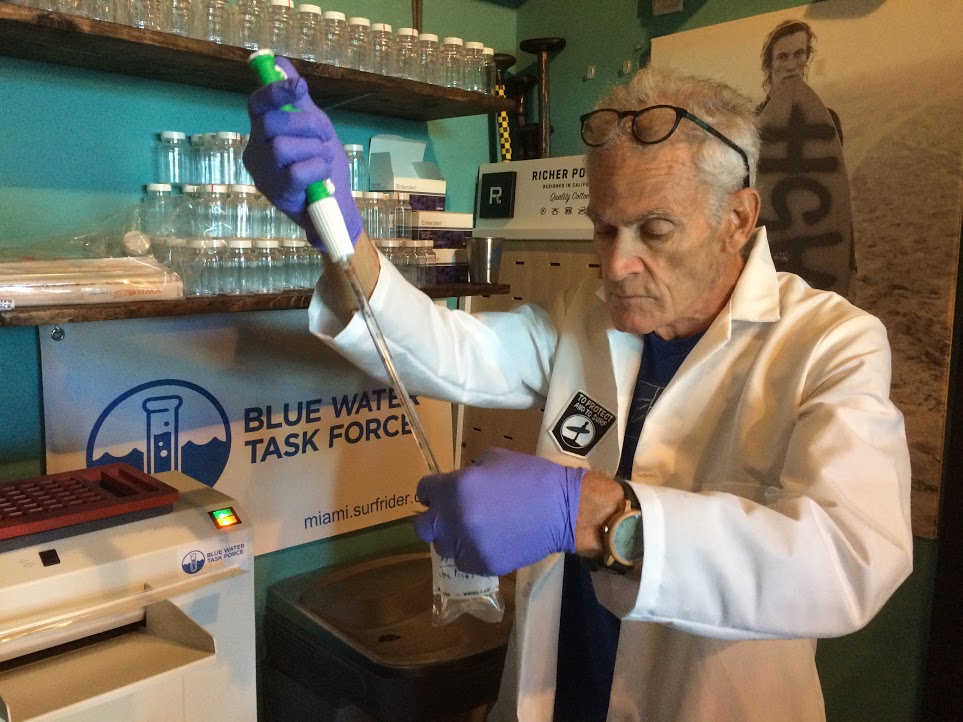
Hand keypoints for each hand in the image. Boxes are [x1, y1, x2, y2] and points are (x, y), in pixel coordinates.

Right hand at [244, 57, 362, 248]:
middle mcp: (256, 152)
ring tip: (323, 160)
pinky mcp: (278, 195)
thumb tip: (279, 62)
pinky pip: (297, 171)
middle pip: (271, 122)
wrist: (337, 209)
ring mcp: (264, 175)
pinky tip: (322, 177)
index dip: (275, 90)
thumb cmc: (322, 167)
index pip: (257, 104)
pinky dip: (317, 169)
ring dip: (314, 149)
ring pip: (282, 146)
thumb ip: (297, 100)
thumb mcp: (313, 128)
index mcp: (262, 132)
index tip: (300, 86)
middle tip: (325, 136)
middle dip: (307, 124)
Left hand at [414, 447, 585, 575]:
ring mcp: (467, 545)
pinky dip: (471, 552)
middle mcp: (454, 519)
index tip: (439, 492)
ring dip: (452, 537)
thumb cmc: (531, 476)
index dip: (431, 490)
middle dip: (434, 518)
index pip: (423, 491)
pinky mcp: (483, 565)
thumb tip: (456, 485)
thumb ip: (467, 473)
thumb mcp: (494, 458)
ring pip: (442, 547)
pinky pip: (463, 562)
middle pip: (423, 526)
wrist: (564, 509)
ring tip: (473, 530)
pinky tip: (488, 542)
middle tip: (450, 514)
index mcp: (455, 488)